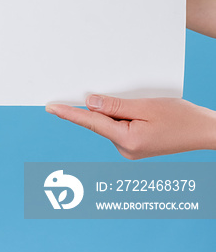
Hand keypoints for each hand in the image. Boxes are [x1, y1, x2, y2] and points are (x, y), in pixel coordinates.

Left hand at [46, 95, 215, 158]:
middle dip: (103, 107)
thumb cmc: (181, 118)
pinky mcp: (134, 146)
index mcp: (127, 141)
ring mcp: (129, 150)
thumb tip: (89, 103)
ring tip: (144, 109)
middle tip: (125, 101)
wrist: (205, 132)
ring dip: (116, 111)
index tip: (51, 108)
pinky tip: (140, 112)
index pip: (90, 123)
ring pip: (110, 124)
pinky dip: (122, 117)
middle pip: (101, 122)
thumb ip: (115, 106)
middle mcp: (125, 150)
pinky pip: (119, 127)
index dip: (69, 114)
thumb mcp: (147, 107)